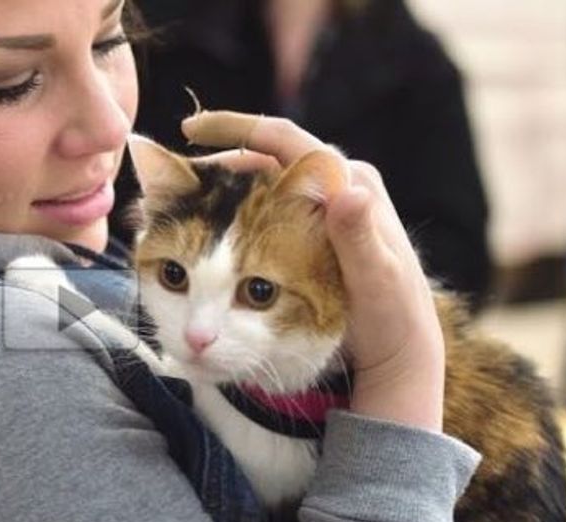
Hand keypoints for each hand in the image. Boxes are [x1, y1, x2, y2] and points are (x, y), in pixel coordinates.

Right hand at [182, 111, 444, 431]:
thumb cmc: (393, 317)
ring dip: (218, 194)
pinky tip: (203, 232)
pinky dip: (229, 218)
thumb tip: (349, 191)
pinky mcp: (309, 235)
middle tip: (168, 183)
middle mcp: (333, 187)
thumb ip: (358, 238)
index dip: (235, 127)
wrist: (398, 349)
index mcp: (350, 182)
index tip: (189, 129)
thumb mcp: (376, 280)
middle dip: (215, 168)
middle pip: (262, 161)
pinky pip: (262, 214)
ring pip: (258, 188)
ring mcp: (319, 210)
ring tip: (176, 208)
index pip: (284, 139)